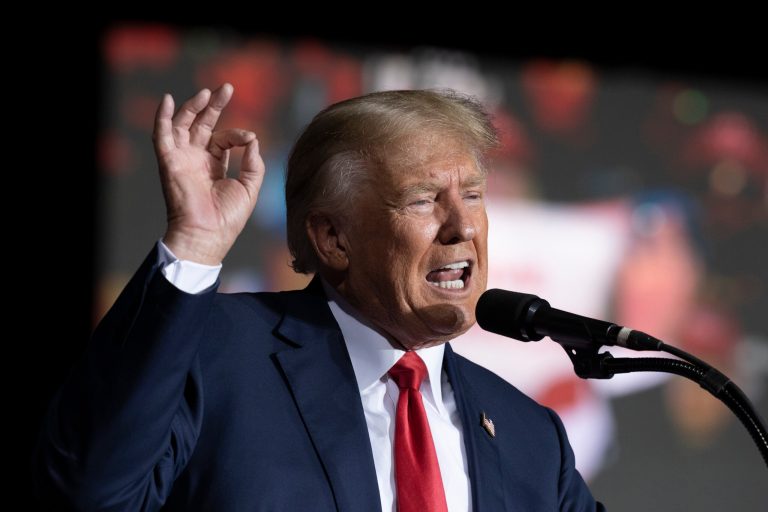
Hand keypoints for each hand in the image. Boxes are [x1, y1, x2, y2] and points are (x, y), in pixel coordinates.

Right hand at [153, 84, 264, 264]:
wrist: (207, 235)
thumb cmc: (228, 218)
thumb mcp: (249, 188)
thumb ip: (253, 163)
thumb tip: (253, 139)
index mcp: (214, 167)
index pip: (223, 139)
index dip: (237, 134)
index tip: (249, 138)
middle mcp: (196, 161)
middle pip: (202, 125)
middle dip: (214, 106)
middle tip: (227, 87)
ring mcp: (182, 160)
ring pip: (184, 126)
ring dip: (193, 107)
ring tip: (207, 93)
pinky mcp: (169, 162)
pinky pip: (161, 136)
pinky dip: (163, 118)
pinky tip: (169, 101)